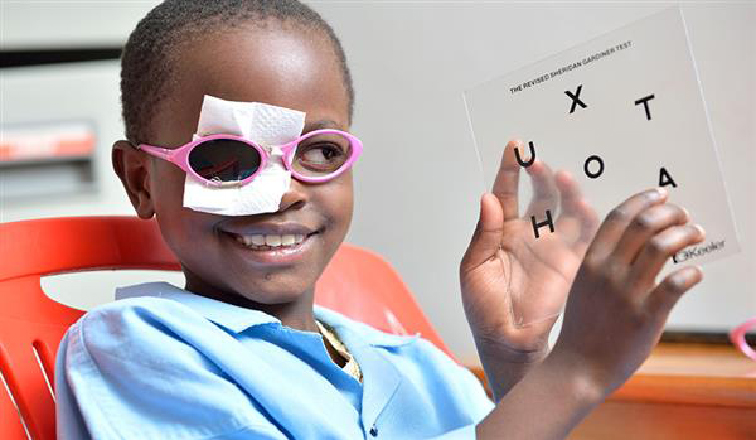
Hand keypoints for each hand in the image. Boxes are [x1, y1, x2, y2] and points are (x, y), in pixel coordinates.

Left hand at [460, 140, 597, 359]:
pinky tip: (581, 201)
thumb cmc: (484, 309)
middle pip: (538, 194)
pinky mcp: (571, 262)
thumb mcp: (473, 269)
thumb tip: (487, 198)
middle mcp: (528, 234)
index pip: (506, 193)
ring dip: (564, 190)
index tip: (514, 146)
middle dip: (539, 173)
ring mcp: (551, 246)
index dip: (510, 169)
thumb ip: (483, 234)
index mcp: (500, 233)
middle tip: (538, 160)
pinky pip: (584, 233)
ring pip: (563, 208)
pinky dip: (586, 215)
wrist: (508, 341)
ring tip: (561, 176)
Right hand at [550, 187, 704, 393]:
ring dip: (685, 234)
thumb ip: (605, 263)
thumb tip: (639, 241)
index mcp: (591, 261)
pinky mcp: (646, 315)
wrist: (580, 367)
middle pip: (644, 224)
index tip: (660, 194)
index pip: (618, 217)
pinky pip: (676, 284)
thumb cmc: (584, 327)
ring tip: (695, 234)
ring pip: (663, 246)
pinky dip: (691, 273)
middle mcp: (608, 272)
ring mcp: (627, 293)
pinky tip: (695, 272)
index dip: (642, 200)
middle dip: (670, 213)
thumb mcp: (584, 286)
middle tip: (683, 215)